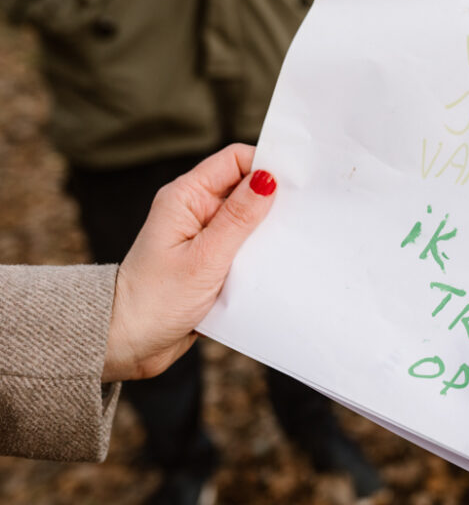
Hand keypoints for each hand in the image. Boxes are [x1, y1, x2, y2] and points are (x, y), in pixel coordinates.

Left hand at [102, 144, 276, 380]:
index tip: (297, 182)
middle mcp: (195, 210)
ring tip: (293, 242)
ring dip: (269, 231)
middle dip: (274, 199)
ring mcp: (204, 236)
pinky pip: (245, 247)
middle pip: (246, 187)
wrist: (127, 343)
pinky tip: (276, 265)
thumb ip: (239, 218)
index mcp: (187, 197)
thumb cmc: (156, 300)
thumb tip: (268, 178)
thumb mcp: (205, 257)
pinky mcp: (211, 261)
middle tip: (304, 214)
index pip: (235, 160)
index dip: (267, 165)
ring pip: (249, 219)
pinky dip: (261, 253)